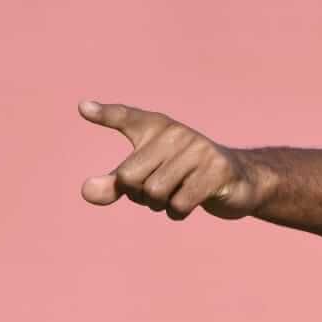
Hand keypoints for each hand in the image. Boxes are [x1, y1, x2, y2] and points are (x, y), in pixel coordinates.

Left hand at [78, 100, 263, 220]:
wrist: (238, 181)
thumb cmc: (182, 176)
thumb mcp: (145, 178)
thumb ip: (113, 184)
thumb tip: (86, 191)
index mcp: (157, 127)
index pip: (127, 118)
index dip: (106, 115)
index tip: (83, 109)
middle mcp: (177, 134)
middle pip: (129, 177)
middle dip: (138, 195)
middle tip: (158, 191)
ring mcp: (199, 151)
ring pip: (155, 193)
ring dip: (160, 206)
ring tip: (176, 195)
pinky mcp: (218, 171)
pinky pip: (179, 203)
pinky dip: (178, 212)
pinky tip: (190, 202)